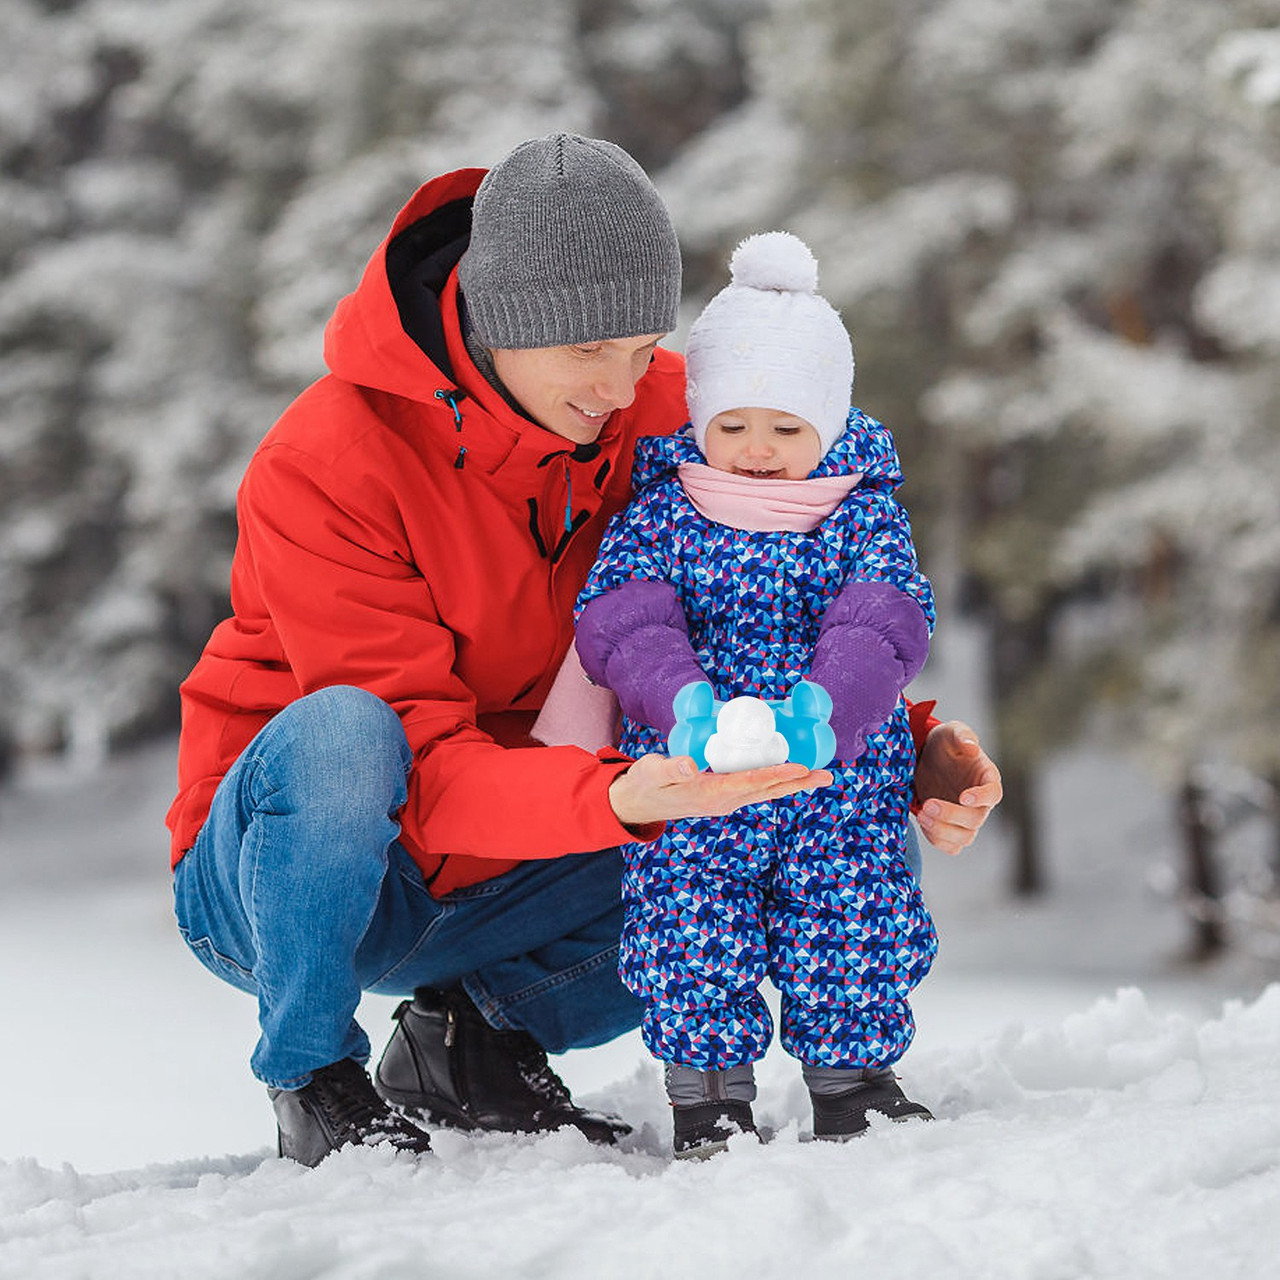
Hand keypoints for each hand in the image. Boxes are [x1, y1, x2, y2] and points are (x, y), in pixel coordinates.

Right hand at [609, 752, 832, 828]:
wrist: (639, 804)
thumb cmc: (645, 784)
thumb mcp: (651, 773)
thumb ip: (670, 768)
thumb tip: (690, 765)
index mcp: (710, 794)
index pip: (749, 782)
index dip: (776, 774)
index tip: (799, 768)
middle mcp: (724, 801)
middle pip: (767, 790)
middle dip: (798, 783)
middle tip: (828, 776)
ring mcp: (726, 801)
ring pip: (765, 791)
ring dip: (792, 784)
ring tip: (819, 776)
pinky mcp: (725, 797)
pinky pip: (756, 789)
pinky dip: (776, 781)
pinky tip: (788, 775)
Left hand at [913, 720, 1001, 855]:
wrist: (925, 759)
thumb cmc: (943, 744)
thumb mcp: (949, 732)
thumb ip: (962, 736)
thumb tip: (972, 748)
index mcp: (986, 777)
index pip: (994, 793)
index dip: (982, 798)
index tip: (964, 797)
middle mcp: (980, 802)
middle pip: (976, 820)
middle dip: (951, 815)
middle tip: (928, 804)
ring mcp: (966, 818)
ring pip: (964, 837)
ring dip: (942, 831)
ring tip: (922, 814)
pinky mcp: (951, 828)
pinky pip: (951, 846)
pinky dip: (937, 840)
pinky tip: (922, 822)